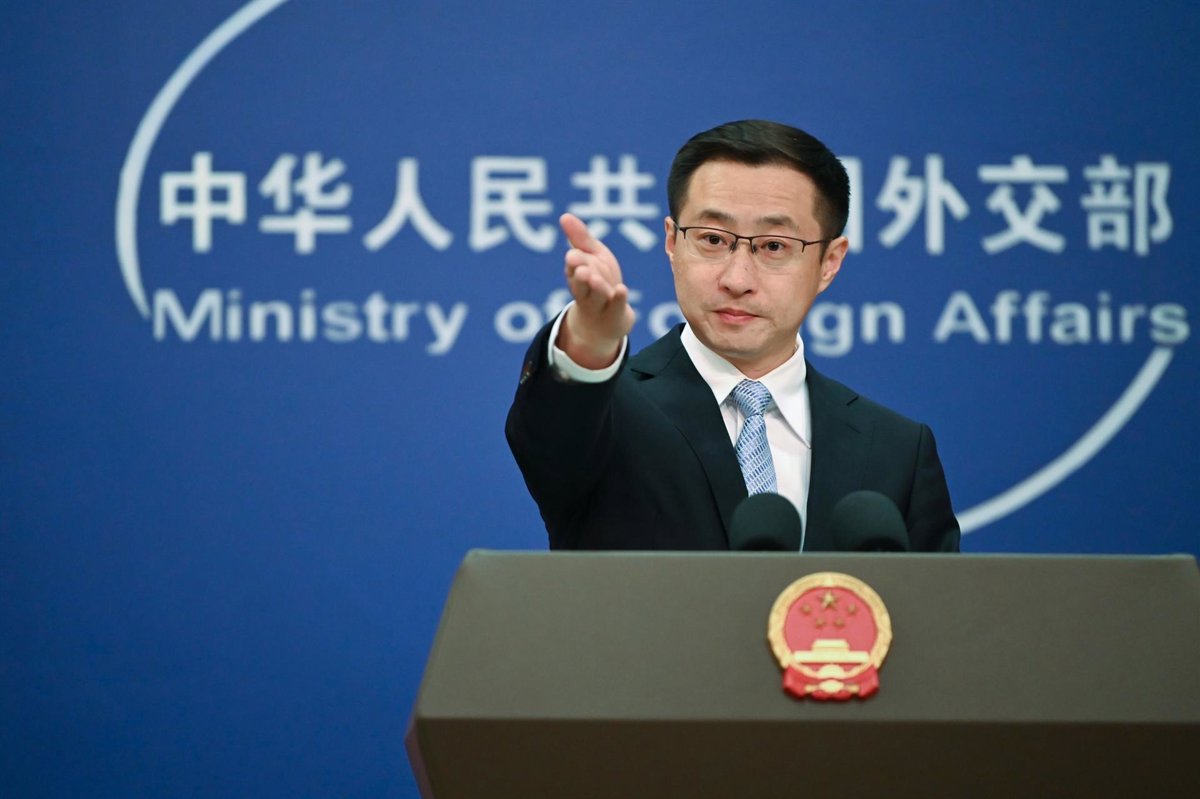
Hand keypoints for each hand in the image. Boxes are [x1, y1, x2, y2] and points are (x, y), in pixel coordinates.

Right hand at [557, 213, 634, 367]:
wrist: (606, 321)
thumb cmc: (598, 281)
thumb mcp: (591, 256)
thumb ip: (579, 238)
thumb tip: (564, 216)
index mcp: (577, 274)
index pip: (574, 266)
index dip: (575, 262)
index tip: (573, 257)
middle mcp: (586, 290)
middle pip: (581, 283)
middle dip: (580, 276)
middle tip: (581, 269)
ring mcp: (600, 303)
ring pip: (596, 295)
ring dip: (595, 287)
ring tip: (593, 278)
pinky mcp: (615, 313)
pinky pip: (616, 306)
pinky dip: (618, 299)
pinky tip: (622, 290)